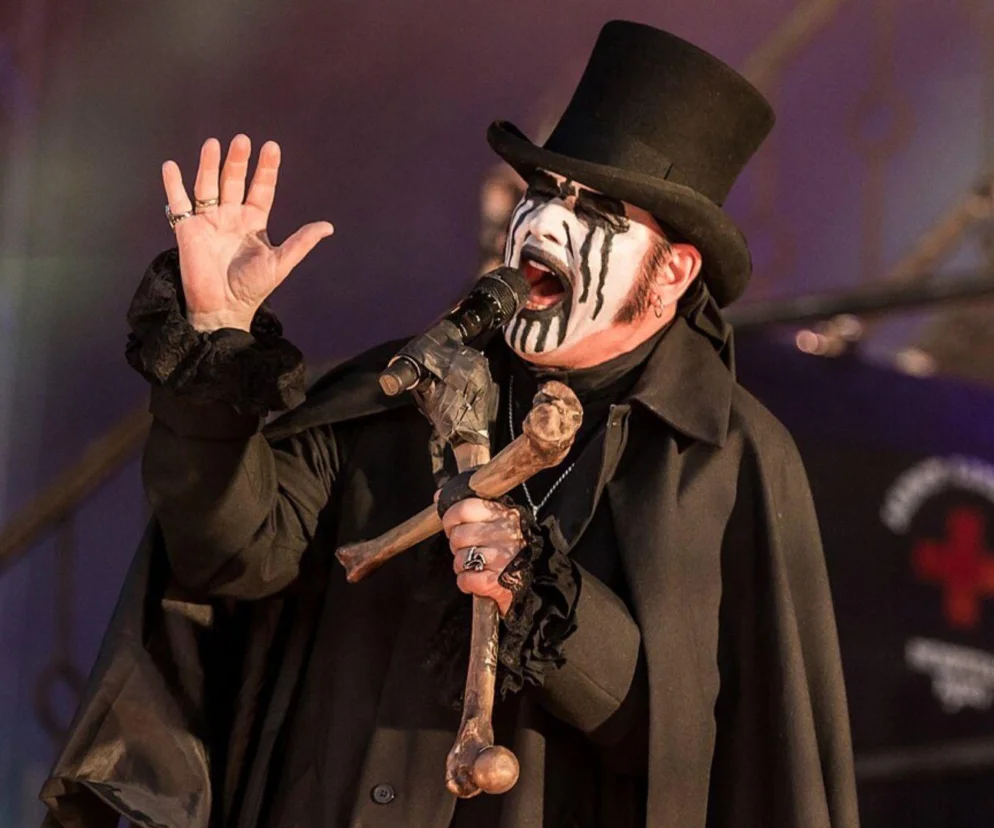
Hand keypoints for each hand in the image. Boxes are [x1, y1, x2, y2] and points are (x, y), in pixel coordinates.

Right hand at [161, 135, 333, 331]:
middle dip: (238, 161)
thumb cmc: (252, 288)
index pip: (261, 189)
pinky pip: (178, 203)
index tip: (272, 147)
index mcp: (254, 222)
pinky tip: (171, 166)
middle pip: (233, 181)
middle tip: (242, 140)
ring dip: (209, 165)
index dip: (266, 169)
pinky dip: (173, 185)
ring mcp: (208, 221)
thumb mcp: (281, 263)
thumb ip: (301, 242)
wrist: (223, 307)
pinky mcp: (187, 230)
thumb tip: (328, 226)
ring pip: (208, 185)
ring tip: (214, 144)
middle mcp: (231, 216)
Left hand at [441, 497, 525, 615]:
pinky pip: (466, 579)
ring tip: (473, 564)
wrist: (520, 578)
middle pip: (459, 535)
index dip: (450, 519)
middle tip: (467, 548)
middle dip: (456, 545)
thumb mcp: (490, 521)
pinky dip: (465, 582)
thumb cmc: (502, 547)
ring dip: (461, 565)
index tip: (452, 527)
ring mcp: (503, 557)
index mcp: (502, 514)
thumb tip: (438, 496)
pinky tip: (476, 577)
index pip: (465, 508)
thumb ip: (465, 508)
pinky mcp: (498, 581)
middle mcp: (506, 533)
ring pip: (460, 559)